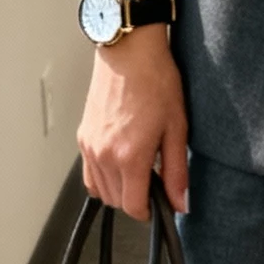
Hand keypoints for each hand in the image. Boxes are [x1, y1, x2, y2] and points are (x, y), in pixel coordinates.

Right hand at [77, 33, 188, 220]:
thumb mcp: (177, 128)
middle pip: (116, 201)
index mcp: (130, 156)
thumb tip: (180, 203)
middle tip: (155, 182)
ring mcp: (90, 146)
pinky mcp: (83, 136)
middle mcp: (104, 155)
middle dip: (136, 200)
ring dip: (119, 190)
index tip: (161, 205)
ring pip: (100, 190)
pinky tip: (121, 162)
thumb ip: (176, 171)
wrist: (129, 51)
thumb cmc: (155, 82)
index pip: (133, 207)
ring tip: (139, 169)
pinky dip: (103, 177)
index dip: (149, 212)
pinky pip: (89, 172)